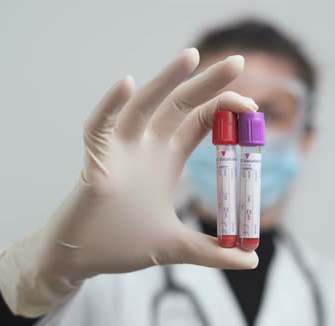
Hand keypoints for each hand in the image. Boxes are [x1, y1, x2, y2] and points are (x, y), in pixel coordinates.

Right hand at [0, 48, 258, 316]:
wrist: (82, 260)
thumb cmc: (123, 244)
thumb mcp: (176, 246)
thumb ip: (212, 251)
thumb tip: (252, 260)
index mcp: (168, 159)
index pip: (200, 122)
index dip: (224, 110)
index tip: (253, 108)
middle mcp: (147, 147)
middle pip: (180, 105)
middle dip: (207, 83)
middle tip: (237, 61)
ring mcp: (120, 151)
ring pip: (143, 106)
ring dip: (165, 80)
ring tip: (190, 56)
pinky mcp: (95, 161)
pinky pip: (99, 126)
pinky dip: (110, 105)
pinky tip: (128, 85)